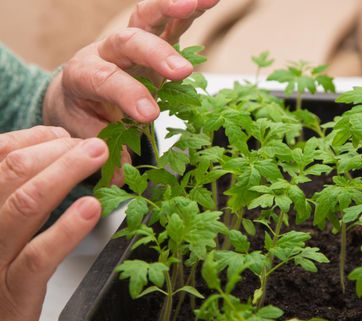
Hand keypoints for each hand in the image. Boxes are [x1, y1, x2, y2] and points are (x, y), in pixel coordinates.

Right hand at [0, 126, 108, 320]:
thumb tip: (53, 148)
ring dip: (65, 174)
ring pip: (25, 204)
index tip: (65, 137)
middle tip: (95, 145)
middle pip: (12, 172)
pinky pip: (39, 255)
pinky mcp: (14, 290)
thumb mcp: (2, 225)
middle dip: (57, 151)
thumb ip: (20, 188)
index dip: (35, 140)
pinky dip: (67, 229)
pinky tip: (91, 209)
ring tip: (97, 157)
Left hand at [42, 0, 218, 138]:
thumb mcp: (84, 133)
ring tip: (199, 1)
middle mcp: (107, 51)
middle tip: (182, 71)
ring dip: (173, 8)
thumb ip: (101, 148)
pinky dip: (192, 8)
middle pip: (129, 41)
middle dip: (156, 54)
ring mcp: (131, 41)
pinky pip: (171, 19)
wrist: (77, 89)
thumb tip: (116, 177)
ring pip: (148, 17)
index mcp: (85, 74)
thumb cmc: (82, 110)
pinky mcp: (152, 38)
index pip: (107, 78)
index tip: (150, 114)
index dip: (129, 94)